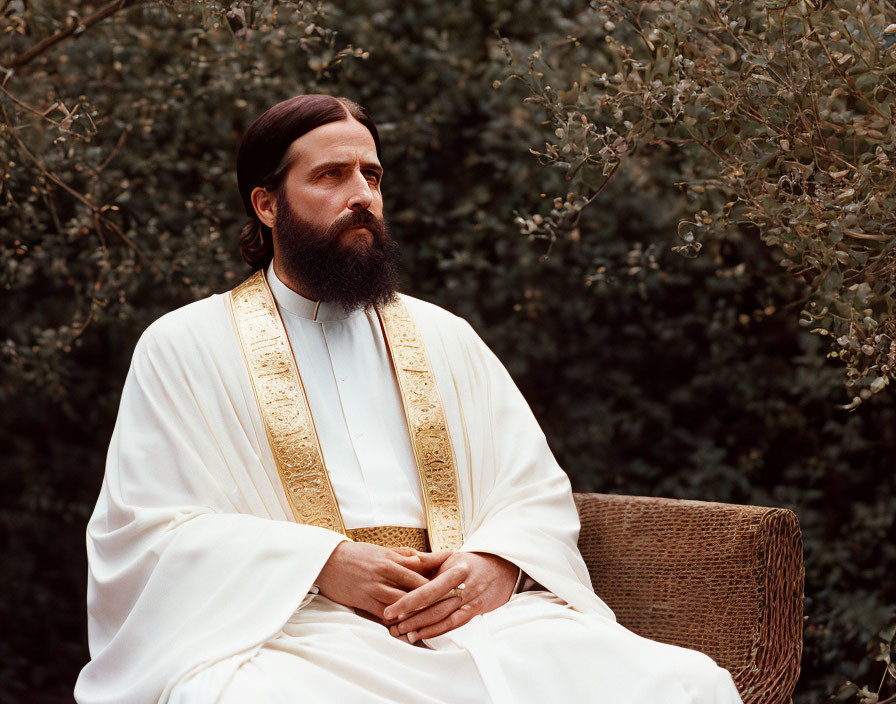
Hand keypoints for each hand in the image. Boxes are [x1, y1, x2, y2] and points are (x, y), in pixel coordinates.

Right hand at [315, 541, 450, 619]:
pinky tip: (409, 631)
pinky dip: (398, 624)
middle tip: (456, 604)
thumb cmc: (356, 555)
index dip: (439, 574)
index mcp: (392, 557)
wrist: (326, 561)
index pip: (421, 567)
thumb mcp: (380, 550)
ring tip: (438, 622)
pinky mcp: (365, 601)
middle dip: (436, 596)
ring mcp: (376, 587)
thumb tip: (422, 558)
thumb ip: (401, 555)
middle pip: (417, 586)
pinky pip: (385, 615)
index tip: (458, 580)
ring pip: (404, 603)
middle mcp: (386, 572)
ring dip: (420, 613)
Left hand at [383, 552, 517, 642]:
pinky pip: (453, 624)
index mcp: (455, 570)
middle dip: (411, 619)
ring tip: (403, 632)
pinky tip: (422, 635)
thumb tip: (408, 560)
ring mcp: (470, 601)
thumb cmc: (469, 562)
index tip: (390, 610)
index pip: (427, 590)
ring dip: (421, 628)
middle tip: (391, 625)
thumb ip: (428, 559)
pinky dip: (436, 631)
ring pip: (442, 618)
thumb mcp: (450, 554)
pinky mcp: (474, 611)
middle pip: (433, 607)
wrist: (500, 569)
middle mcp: (463, 587)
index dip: (407, 602)